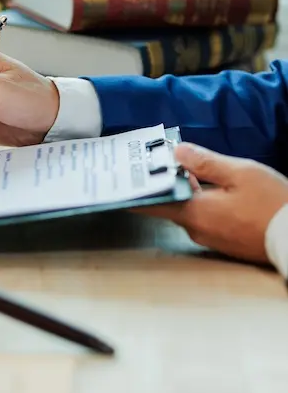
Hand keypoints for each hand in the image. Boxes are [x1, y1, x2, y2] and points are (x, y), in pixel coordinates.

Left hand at [135, 142, 287, 264]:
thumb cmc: (273, 204)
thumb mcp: (241, 174)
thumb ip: (205, 162)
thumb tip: (175, 152)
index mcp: (194, 212)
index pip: (150, 204)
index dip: (134, 192)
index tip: (119, 181)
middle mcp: (195, 229)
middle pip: (170, 203)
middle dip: (165, 183)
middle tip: (155, 161)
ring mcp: (210, 237)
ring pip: (188, 209)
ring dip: (186, 191)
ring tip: (185, 167)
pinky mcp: (224, 241)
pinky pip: (204, 218)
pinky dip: (202, 202)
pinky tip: (211, 187)